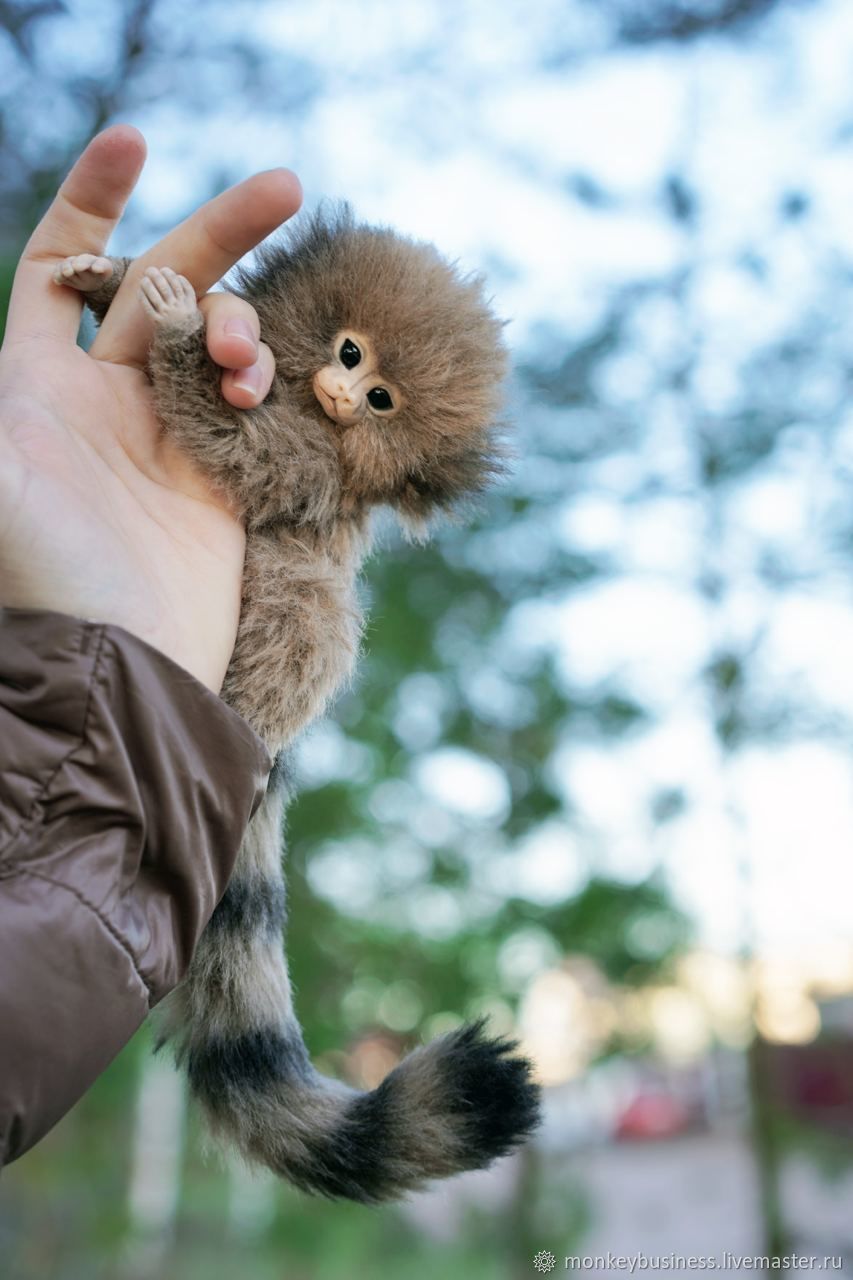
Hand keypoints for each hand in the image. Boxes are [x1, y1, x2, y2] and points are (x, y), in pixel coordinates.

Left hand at [0, 125, 301, 690]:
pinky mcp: (227, 476)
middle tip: (283, 185)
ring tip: (242, 369)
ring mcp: (172, 438)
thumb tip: (16, 313)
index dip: (93, 199)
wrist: (121, 666)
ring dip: (239, 329)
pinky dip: (271, 383)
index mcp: (39, 385)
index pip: (66, 268)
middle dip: (218, 230)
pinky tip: (270, 392)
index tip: (135, 141)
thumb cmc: (38, 574)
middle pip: (164, 286)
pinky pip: (259, 404)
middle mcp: (108, 401)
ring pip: (220, 342)